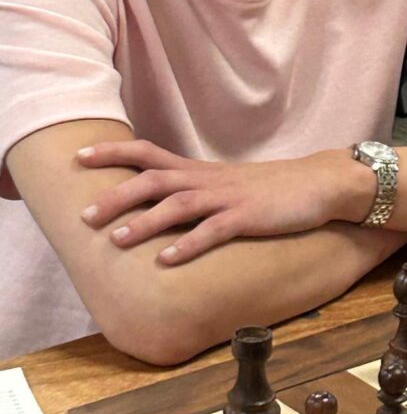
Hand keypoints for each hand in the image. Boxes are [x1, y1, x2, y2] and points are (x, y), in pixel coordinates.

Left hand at [77, 140, 337, 263]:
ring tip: (115, 240)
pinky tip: (166, 260)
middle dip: (116, 195)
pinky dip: (187, 245)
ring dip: (144, 222)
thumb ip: (196, 191)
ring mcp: (228, 198)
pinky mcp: (248, 217)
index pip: (148, 153)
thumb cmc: (273, 188)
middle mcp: (208, 180)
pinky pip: (213, 230)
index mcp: (201, 171)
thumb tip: (162, 205)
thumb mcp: (228, 185)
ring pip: (178, 204)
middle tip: (84, 215)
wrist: (320, 182)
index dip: (113, 153)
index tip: (79, 157)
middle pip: (154, 179)